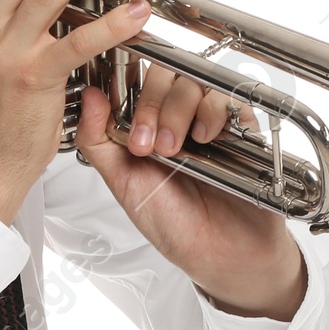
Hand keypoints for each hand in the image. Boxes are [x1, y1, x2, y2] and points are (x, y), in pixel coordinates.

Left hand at [74, 75, 308, 320]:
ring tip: (174, 150)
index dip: (126, 92)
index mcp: (145, 127)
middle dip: (151, 105)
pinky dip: (212, 112)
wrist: (222, 254)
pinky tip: (205, 139)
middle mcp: (176, 119)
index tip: (127, 130)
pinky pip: (227, 97)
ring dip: (177, 110)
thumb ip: (98, 141)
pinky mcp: (240, 127)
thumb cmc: (175, 225)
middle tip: (148, 144)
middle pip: (163, 75)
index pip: (134, 82)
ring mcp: (207, 121)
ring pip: (192, 81)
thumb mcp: (124, 185)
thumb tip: (88, 97)